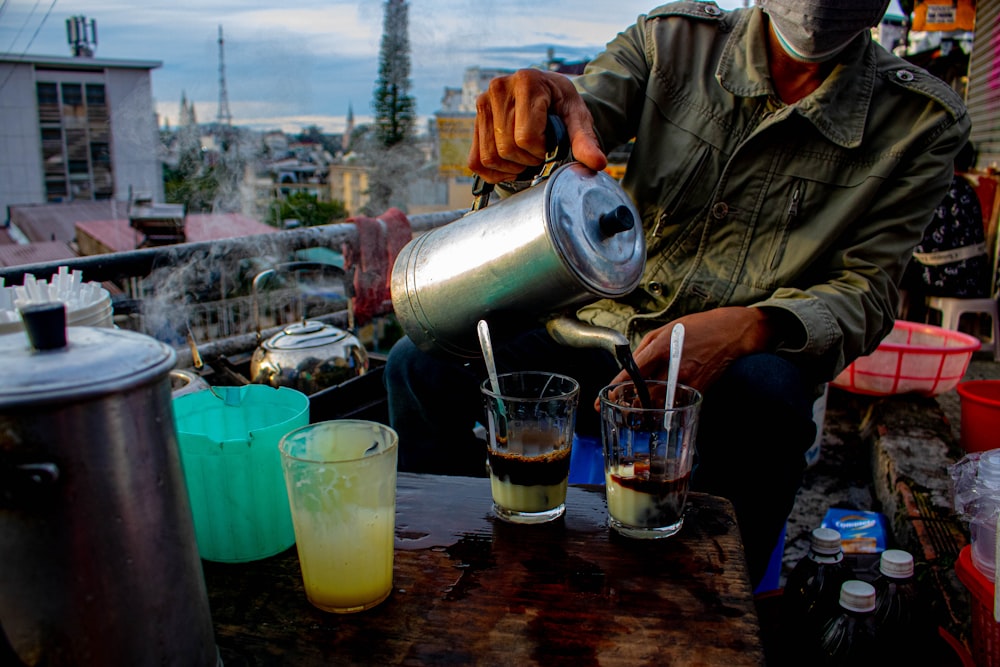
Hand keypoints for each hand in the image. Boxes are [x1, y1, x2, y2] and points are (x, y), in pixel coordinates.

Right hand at [468, 68, 606, 182]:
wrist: (545, 94)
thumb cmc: (561, 105)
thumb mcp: (577, 118)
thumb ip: (585, 140)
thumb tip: (597, 163)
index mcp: (527, 81)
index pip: (526, 137)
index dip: (541, 152)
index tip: (550, 146)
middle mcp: (499, 88)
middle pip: (507, 149)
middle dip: (527, 161)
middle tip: (540, 154)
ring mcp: (482, 104)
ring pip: (490, 157)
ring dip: (511, 168)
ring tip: (526, 158)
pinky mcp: (474, 122)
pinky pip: (475, 161)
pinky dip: (493, 172)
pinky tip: (510, 166)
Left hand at [595, 307, 778, 409]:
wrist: (731, 334)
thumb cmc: (697, 328)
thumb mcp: (664, 330)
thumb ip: (643, 349)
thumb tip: (629, 367)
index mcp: (660, 348)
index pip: (630, 374)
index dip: (613, 389)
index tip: (602, 399)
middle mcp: (672, 368)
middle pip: (641, 395)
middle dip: (625, 404)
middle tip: (616, 407)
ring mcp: (685, 382)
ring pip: (656, 405)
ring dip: (642, 410)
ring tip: (633, 409)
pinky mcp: (697, 391)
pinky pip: (673, 405)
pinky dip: (661, 409)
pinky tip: (654, 407)